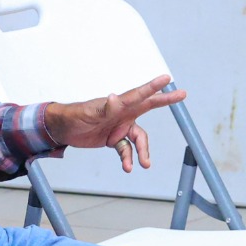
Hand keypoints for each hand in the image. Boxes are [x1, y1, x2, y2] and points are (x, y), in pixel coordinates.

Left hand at [42, 75, 186, 171]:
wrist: (63, 129)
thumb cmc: (75, 116)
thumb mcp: (89, 112)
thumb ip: (105, 107)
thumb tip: (115, 98)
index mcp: (119, 104)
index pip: (139, 94)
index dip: (154, 87)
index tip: (166, 79)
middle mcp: (123, 113)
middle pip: (148, 106)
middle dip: (165, 101)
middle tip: (182, 94)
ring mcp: (120, 125)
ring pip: (139, 138)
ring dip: (142, 151)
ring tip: (144, 164)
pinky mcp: (114, 138)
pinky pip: (126, 149)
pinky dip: (127, 158)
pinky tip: (127, 167)